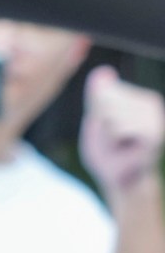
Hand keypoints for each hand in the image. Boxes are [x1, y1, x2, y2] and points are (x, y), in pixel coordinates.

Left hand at [81, 65, 164, 200]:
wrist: (122, 181)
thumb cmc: (109, 153)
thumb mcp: (97, 122)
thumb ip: (98, 98)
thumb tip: (102, 71)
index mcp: (139, 97)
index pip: (102, 91)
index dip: (97, 115)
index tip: (108, 130)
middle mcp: (151, 102)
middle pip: (105, 101)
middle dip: (101, 124)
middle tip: (113, 141)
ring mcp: (156, 117)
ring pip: (110, 115)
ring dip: (107, 135)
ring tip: (119, 145)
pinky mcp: (154, 132)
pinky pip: (118, 128)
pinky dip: (113, 141)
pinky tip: (125, 149)